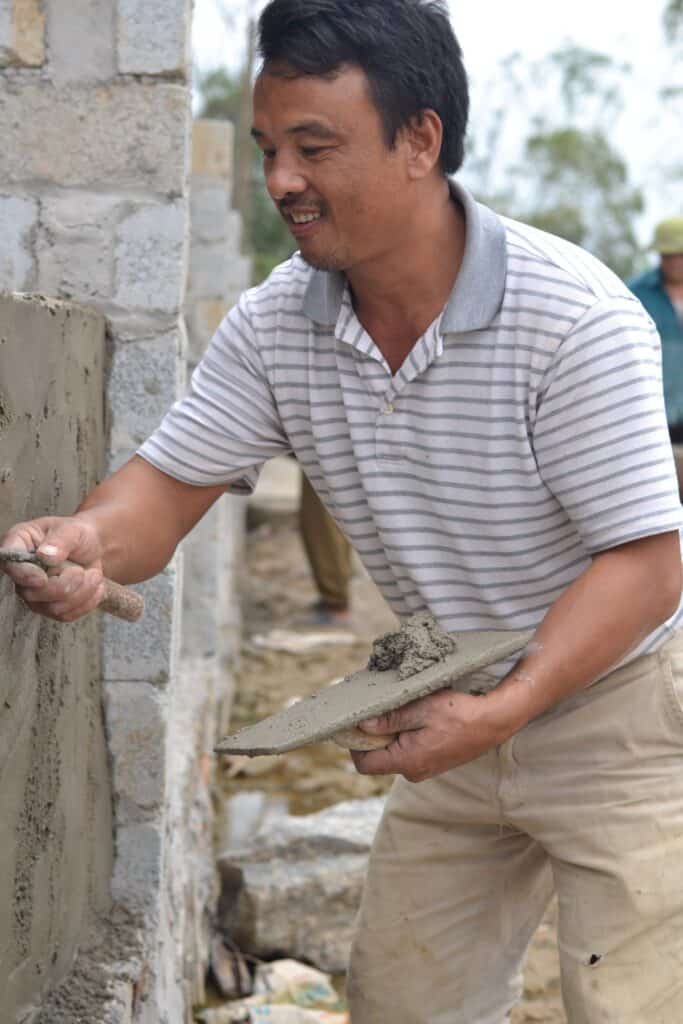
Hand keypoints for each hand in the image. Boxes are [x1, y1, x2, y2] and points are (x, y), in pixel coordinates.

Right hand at [1, 516, 105, 621]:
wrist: (91, 548)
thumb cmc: (76, 534)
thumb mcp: (72, 529)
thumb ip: (60, 540)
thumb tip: (45, 555)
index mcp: (18, 544)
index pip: (10, 564)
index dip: (24, 575)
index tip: (42, 578)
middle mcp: (20, 572)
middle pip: (32, 594)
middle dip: (64, 585)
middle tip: (82, 571)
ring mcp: (33, 593)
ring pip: (53, 608)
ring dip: (81, 593)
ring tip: (94, 575)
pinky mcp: (50, 607)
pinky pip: (67, 615)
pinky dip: (87, 602)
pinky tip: (95, 587)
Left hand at [350, 689, 510, 782]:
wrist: (494, 721)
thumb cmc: (459, 713)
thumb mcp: (420, 709)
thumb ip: (389, 719)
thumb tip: (362, 725)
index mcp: (407, 761)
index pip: (364, 764)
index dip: (354, 744)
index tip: (354, 723)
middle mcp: (413, 772)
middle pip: (378, 757)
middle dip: (373, 735)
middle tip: (378, 709)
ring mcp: (425, 769)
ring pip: (394, 752)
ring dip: (391, 732)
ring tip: (401, 709)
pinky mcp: (433, 762)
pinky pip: (409, 751)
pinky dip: (405, 735)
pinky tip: (416, 716)